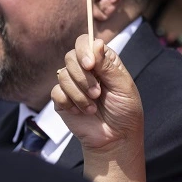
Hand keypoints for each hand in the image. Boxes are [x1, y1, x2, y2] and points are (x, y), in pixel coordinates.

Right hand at [52, 34, 143, 155]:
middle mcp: (85, 70)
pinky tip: (81, 112)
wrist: (116, 139)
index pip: (85, 42)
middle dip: (83, 77)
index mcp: (102, 61)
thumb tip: (97, 42)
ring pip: (62, 76)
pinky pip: (56, 93)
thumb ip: (108, 66)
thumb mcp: (123, 87)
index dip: (84, 50)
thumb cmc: (125, 111)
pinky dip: (70, 103)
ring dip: (79, 94)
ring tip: (92, 107)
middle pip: (70, 57)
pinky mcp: (62, 100)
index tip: (90, 65)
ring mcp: (72, 84)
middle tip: (97, 94)